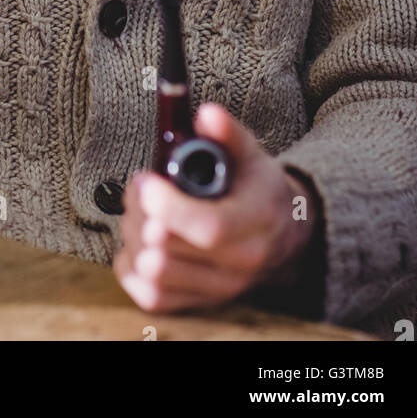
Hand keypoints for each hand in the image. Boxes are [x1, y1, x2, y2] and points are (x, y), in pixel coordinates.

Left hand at [112, 102, 317, 311]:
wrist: (284, 236)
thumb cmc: (260, 190)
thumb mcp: (252, 155)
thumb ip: (228, 133)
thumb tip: (207, 114)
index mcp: (256, 224)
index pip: (210, 228)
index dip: (171, 207)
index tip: (146, 182)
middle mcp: (239, 265)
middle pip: (172, 252)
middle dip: (142, 214)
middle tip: (139, 187)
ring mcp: (219, 289)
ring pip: (156, 276)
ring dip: (134, 238)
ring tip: (139, 210)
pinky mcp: (198, 303)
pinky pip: (152, 298)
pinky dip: (132, 268)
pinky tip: (137, 242)